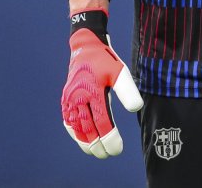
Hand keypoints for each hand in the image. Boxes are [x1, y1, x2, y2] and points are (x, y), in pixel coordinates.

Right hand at [60, 10, 142, 157]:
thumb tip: (135, 108)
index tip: (117, 149)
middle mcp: (78, 98)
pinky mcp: (65, 99)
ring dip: (84, 142)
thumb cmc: (106, 61)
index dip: (109, 137)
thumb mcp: (120, 72)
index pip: (101, 122)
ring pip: (75, 127)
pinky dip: (74, 132)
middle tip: (108, 155)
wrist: (85, 47)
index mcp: (92, 92)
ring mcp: (69, 100)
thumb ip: (127, 91)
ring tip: (95, 152)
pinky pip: (68, 120)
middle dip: (98, 144)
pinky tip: (82, 140)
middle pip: (87, 128)